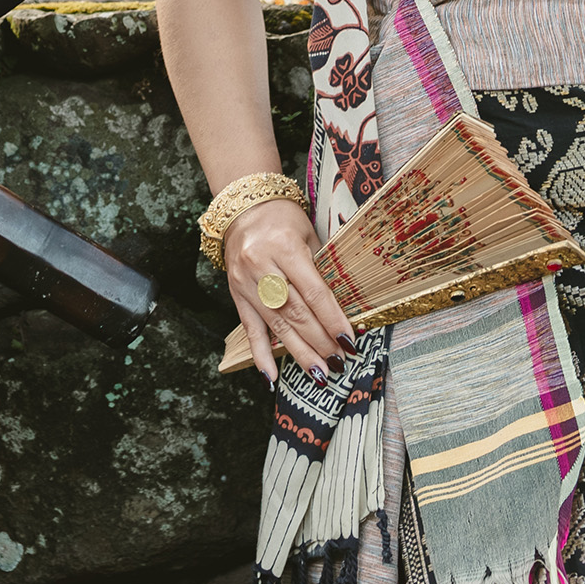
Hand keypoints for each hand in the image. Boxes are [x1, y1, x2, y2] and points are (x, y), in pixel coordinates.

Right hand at [223, 198, 354, 378]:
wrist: (243, 207)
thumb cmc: (283, 220)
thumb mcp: (308, 236)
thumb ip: (321, 269)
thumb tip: (343, 309)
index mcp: (285, 248)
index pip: (313, 292)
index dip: (332, 320)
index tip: (348, 341)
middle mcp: (262, 266)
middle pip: (295, 313)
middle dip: (319, 341)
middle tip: (338, 361)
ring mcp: (245, 282)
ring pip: (276, 325)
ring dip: (299, 352)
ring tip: (318, 372)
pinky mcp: (236, 294)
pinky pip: (249, 329)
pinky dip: (260, 355)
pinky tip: (271, 376)